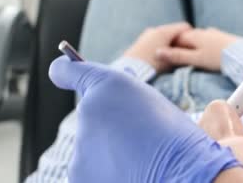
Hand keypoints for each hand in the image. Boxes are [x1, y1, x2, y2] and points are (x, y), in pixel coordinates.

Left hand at [49, 56, 241, 182]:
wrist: (181, 172)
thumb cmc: (173, 136)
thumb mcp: (150, 101)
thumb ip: (120, 94)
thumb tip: (103, 91)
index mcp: (107, 84)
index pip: (67, 70)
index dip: (64, 71)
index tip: (61, 72)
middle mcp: (87, 109)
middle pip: (89, 117)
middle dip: (106, 123)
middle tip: (136, 132)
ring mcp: (80, 143)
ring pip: (90, 144)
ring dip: (107, 149)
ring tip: (138, 154)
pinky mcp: (78, 173)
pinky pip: (89, 168)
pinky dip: (106, 171)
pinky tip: (129, 170)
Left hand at [123, 22, 191, 72]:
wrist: (129, 71)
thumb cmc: (153, 66)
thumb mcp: (171, 61)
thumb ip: (182, 54)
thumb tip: (191, 52)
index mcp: (164, 31)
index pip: (184, 27)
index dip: (191, 36)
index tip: (194, 46)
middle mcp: (155, 29)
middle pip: (173, 31)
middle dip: (179, 40)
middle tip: (184, 52)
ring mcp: (146, 34)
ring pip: (164, 36)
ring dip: (169, 43)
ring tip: (172, 57)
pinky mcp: (140, 41)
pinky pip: (155, 40)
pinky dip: (160, 45)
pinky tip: (160, 57)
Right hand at [155, 28, 238, 70]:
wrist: (242, 55)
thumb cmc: (218, 58)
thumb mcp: (195, 59)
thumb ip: (177, 56)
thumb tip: (157, 53)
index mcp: (194, 35)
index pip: (175, 37)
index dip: (169, 46)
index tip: (164, 56)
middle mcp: (203, 32)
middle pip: (187, 37)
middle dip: (181, 46)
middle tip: (175, 59)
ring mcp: (214, 34)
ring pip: (198, 39)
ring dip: (193, 46)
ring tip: (191, 58)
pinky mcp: (223, 38)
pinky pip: (208, 41)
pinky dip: (204, 47)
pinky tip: (207, 53)